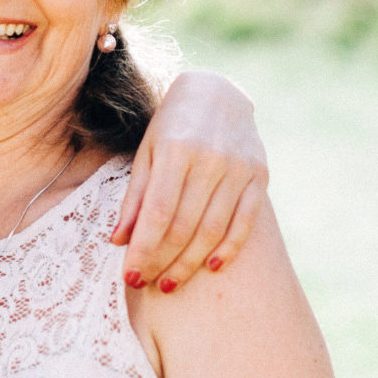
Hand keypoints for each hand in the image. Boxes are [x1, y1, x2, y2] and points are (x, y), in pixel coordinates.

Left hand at [114, 69, 268, 290]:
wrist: (217, 93)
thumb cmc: (172, 126)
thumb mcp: (147, 152)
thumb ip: (135, 196)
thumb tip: (118, 240)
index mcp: (176, 150)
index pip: (158, 213)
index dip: (143, 249)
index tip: (129, 275)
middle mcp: (210, 159)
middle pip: (184, 226)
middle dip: (163, 261)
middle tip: (147, 284)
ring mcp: (238, 168)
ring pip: (213, 230)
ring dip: (190, 263)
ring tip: (170, 283)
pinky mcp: (260, 176)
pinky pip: (245, 223)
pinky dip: (228, 249)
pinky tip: (209, 268)